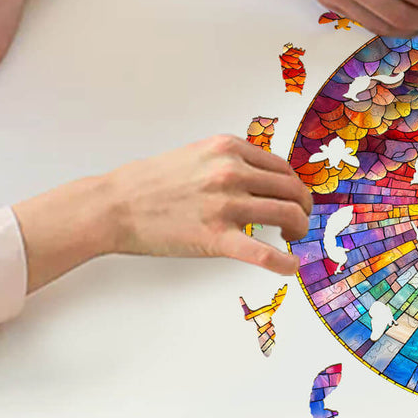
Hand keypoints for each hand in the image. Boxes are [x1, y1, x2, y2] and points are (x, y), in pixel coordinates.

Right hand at [14, 135, 314, 288]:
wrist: (115, 204)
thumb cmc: (151, 182)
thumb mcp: (197, 154)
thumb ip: (230, 161)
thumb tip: (262, 178)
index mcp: (228, 149)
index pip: (280, 167)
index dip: (294, 185)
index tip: (295, 198)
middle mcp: (232, 172)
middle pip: (290, 189)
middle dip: (302, 207)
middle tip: (300, 221)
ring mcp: (225, 204)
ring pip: (285, 214)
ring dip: (298, 228)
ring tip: (294, 238)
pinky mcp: (215, 237)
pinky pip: (262, 252)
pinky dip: (283, 262)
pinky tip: (292, 268)